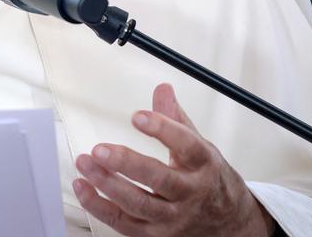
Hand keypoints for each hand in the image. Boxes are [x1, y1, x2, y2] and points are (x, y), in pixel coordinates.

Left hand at [72, 83, 274, 235]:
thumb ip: (175, 118)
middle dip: (127, 164)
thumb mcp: (200, 146)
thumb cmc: (209, 180)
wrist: (228, 224)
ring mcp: (173, 217)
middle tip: (99, 149)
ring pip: (139, 204)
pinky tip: (83, 187)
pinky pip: (124, 223)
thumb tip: (162, 89)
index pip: (186, 145)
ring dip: (108, 184)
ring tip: (85, 163)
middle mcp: (190, 193)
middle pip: (159, 179)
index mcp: (203, 164)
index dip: (163, 129)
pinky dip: (100, 207)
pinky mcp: (156, 234)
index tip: (138, 116)